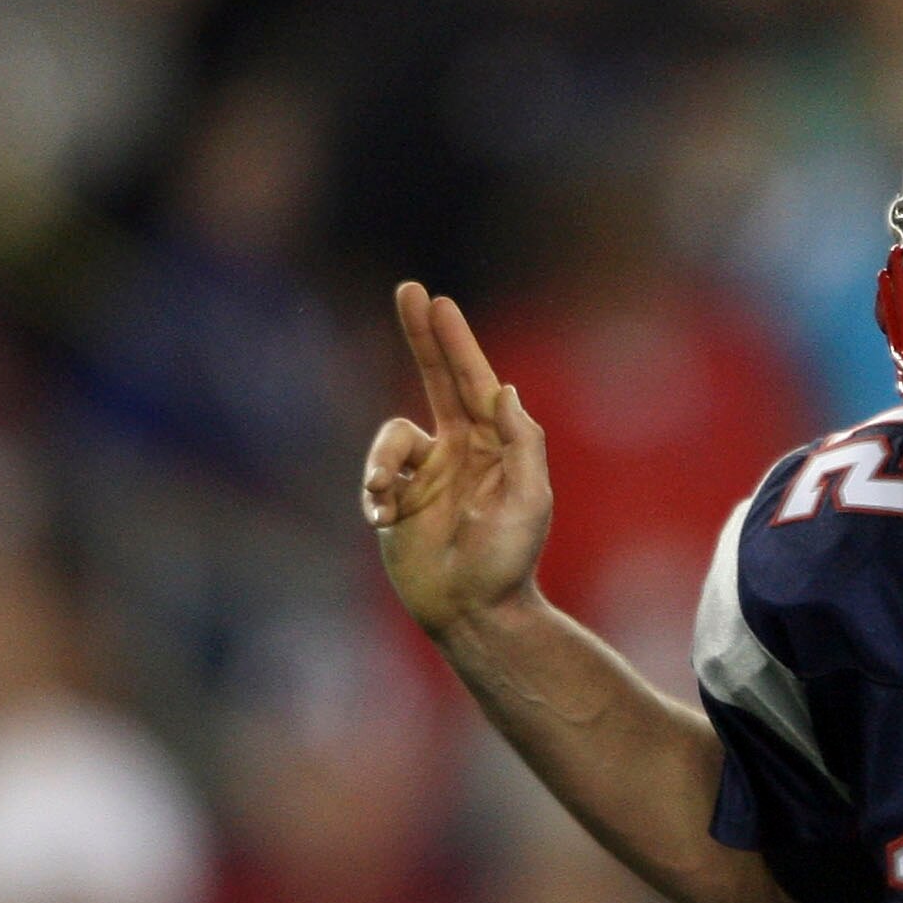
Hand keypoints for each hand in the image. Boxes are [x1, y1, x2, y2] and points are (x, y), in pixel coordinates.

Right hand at [361, 283, 551, 637]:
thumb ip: (521, 442)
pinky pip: (376, 474)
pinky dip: (373, 488)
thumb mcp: (529, 500)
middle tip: (408, 290)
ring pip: (391, 436)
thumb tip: (502, 389)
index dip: (454, 342)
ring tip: (382, 493)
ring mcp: (425, 474)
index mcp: (493, 445)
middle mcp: (459, 450)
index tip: (437, 302)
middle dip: (422, 336)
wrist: (473, 612)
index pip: (471, 381)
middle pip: (436, 379)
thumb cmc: (508, 560)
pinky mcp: (396, 500)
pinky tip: (383, 517)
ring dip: (381, 458)